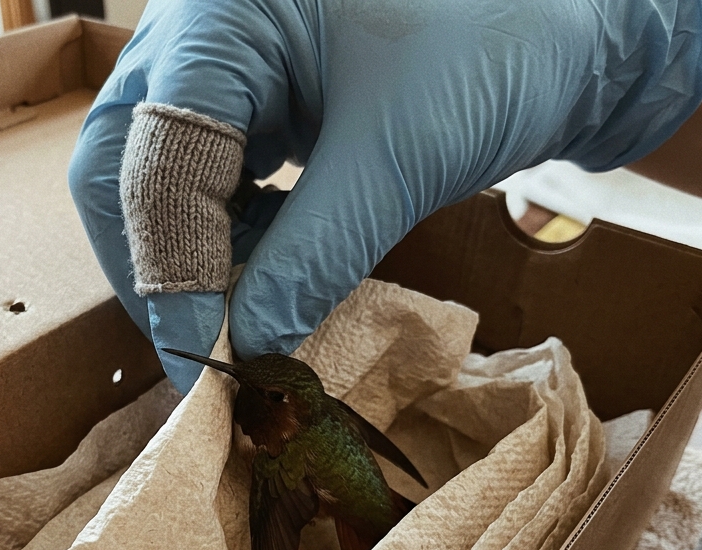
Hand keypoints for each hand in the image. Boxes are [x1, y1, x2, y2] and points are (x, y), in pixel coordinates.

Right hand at [70, 0, 701, 391]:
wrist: (576, 27)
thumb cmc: (502, 51)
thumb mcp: (397, 162)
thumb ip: (309, 258)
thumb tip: (248, 349)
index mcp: (222, 12)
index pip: (154, 158)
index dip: (171, 273)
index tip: (205, 363)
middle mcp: (201, 22)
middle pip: (125, 158)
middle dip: (157, 262)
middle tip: (199, 348)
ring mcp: (226, 52)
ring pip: (158, 170)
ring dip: (191, 253)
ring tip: (246, 313)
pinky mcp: (257, 87)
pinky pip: (210, 170)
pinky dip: (228, 231)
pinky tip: (271, 266)